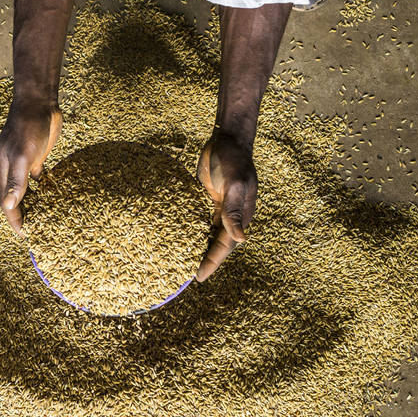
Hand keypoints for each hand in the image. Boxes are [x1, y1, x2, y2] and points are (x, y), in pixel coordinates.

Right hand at [0, 99, 61, 233]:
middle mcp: (12, 170)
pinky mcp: (37, 157)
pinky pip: (38, 179)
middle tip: (36, 232)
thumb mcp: (22, 156)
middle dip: (22, 216)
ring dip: (33, 204)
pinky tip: (53, 197)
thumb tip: (8, 206)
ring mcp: (24, 163)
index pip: (6, 203)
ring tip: (44, 219)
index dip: (14, 220)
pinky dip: (44, 190)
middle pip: (14, 199)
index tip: (25, 235)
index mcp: (4, 172)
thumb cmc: (28, 128)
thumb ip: (16, 181)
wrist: (38, 103)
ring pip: (26, 190)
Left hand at [195, 135, 256, 281]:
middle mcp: (230, 215)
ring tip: (181, 262)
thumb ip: (234, 210)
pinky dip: (190, 229)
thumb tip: (241, 239)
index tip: (198, 278)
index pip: (226, 246)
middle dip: (205, 260)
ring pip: (207, 233)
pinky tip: (176, 237)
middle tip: (187, 276)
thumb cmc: (232, 160)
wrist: (227, 139)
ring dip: (197, 246)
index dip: (212, 262)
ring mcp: (218, 207)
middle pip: (216, 243)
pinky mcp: (206, 198)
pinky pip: (199, 219)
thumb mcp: (233, 184)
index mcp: (240, 216)